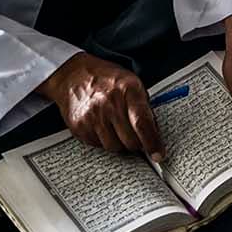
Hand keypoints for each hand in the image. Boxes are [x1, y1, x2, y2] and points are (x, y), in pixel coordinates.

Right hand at [41, 51, 165, 161]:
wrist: (74, 75)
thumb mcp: (132, 83)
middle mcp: (109, 104)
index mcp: (128, 90)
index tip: (158, 155)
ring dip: (120, 143)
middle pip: (130, 140)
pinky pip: (98, 146)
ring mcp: (92, 116)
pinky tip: (103, 126)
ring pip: (114, 147)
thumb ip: (144, 107)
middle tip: (137, 137)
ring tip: (117, 127)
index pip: (142, 123)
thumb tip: (155, 134)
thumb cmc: (106, 79)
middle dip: (137, 143)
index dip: (152, 142)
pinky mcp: (79, 127)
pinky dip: (104, 140)